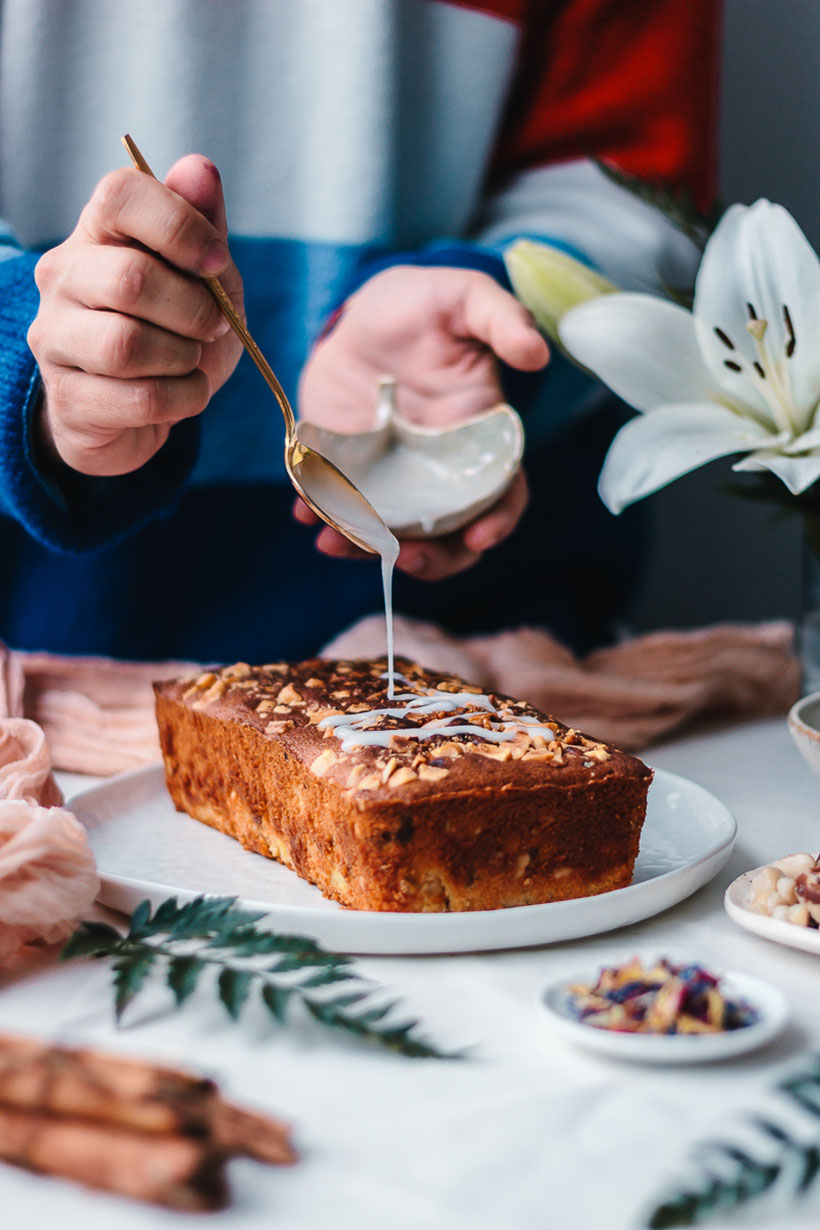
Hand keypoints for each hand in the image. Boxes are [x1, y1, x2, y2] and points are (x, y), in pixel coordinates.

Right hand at [28, 156, 243, 476]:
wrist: (139, 412)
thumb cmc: (174, 332)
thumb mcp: (203, 277)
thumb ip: (202, 224)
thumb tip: (200, 168)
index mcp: (97, 233)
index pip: (119, 195)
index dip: (180, 225)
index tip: (218, 262)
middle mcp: (63, 276)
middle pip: (131, 279)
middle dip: (194, 310)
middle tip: (213, 326)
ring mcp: (55, 337)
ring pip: (128, 345)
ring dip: (184, 359)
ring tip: (191, 362)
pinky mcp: (67, 397)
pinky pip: (138, 399)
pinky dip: (182, 399)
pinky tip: (183, 394)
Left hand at [297, 265, 547, 577]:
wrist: (363, 313)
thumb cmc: (424, 306)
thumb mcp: (464, 298)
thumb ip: (502, 319)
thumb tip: (537, 352)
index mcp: (480, 441)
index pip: (502, 495)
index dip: (497, 522)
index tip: (479, 537)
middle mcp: (440, 472)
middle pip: (449, 535)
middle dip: (431, 559)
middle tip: (403, 557)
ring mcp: (394, 479)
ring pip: (390, 533)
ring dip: (366, 547)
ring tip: (334, 540)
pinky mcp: (350, 473)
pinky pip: (338, 507)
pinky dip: (320, 517)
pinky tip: (303, 515)